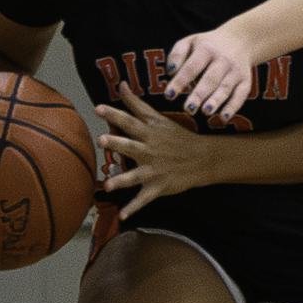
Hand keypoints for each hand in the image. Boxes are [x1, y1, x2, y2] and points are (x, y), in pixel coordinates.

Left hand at [96, 83, 214, 217]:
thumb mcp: (160, 118)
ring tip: (108, 184)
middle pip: (131, 146)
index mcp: (150, 132)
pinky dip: (134, 208)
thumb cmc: (179, 137)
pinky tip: (123, 216)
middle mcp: (150, 150)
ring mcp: (154, 170)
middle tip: (102, 140)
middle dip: (117, 144)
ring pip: (136, 175)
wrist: (204, 158)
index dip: (115, 114)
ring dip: (122, 180)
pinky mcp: (158, 186)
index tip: (99, 108)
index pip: (131, 120)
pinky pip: (144, 199)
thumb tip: (121, 85)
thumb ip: (137, 104)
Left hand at [164, 23, 255, 122]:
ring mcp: (236, 71)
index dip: (180, 81)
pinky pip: (240, 95)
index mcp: (206, 49)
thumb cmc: (208, 45)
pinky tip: (223, 118)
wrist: (240, 40)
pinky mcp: (246, 81)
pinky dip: (233, 107)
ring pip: (226, 87)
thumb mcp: (190, 41)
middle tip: (188, 108)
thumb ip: (177, 54)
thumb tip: (170, 73)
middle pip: (210, 78)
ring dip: (216, 100)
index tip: (169, 95)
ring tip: (205, 111)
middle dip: (199, 94)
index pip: (191, 67)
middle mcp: (223, 60)